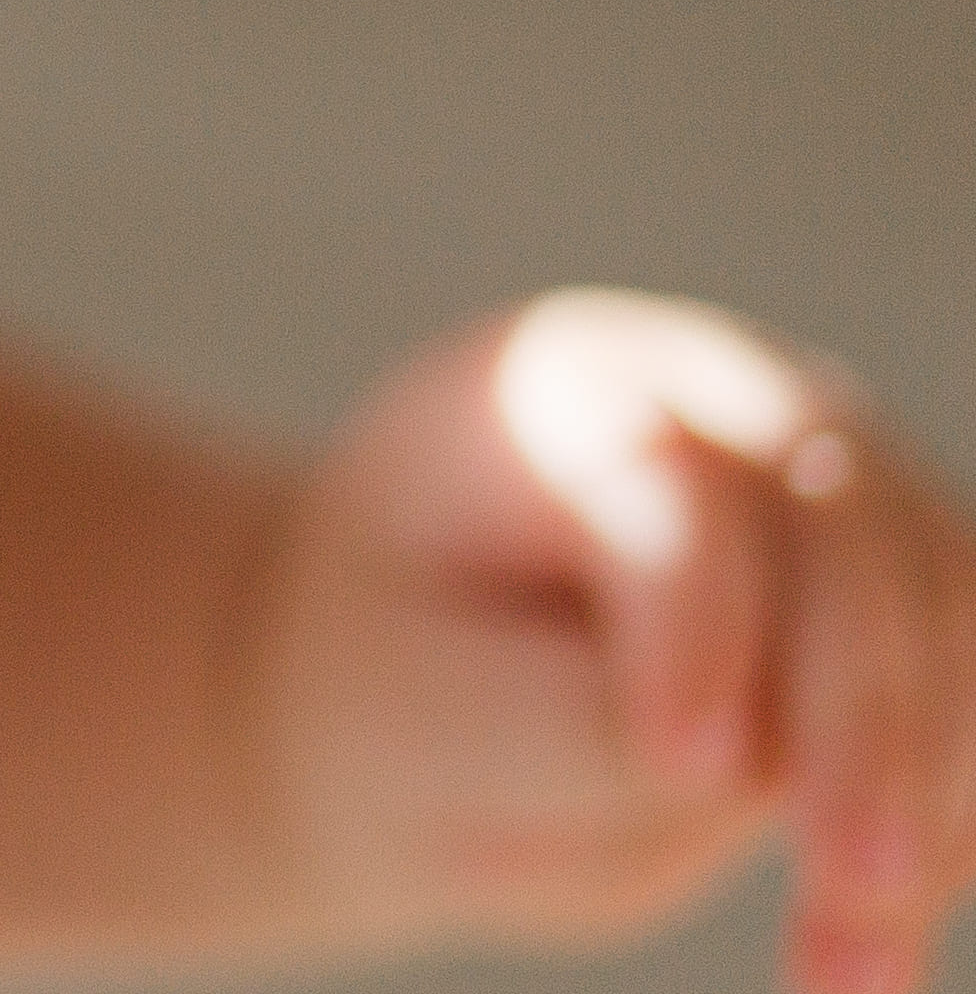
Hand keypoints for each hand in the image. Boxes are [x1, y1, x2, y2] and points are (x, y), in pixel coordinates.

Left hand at [257, 291, 974, 993]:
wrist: (426, 713)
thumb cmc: (400, 689)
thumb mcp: (430, 702)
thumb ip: (576, 722)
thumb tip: (759, 763)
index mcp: (571, 386)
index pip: (673, 480)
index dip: (696, 615)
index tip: (681, 759)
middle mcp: (734, 416)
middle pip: (851, 537)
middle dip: (864, 718)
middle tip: (855, 878)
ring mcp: (842, 508)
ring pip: (944, 629)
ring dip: (925, 805)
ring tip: (848, 974)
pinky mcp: (905, 619)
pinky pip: (962, 721)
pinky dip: (940, 840)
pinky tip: (871, 958)